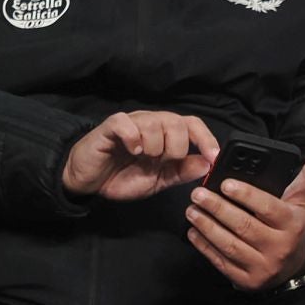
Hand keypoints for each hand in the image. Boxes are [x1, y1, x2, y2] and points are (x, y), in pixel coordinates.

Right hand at [63, 111, 218, 199]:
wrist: (90, 182)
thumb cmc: (122, 176)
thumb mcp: (159, 179)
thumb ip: (183, 172)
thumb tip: (208, 164)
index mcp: (165, 133)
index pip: (192, 125)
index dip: (206, 138)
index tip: (213, 156)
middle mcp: (151, 122)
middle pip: (177, 122)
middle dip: (176, 148)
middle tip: (162, 162)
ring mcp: (131, 123)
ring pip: (155, 123)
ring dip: (155, 147)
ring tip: (143, 158)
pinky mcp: (111, 126)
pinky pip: (127, 124)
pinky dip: (134, 139)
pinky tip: (132, 151)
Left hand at [186, 150, 304, 291]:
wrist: (290, 270)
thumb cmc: (290, 229)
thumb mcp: (300, 204)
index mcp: (291, 225)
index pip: (268, 208)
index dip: (246, 195)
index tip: (225, 183)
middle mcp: (278, 247)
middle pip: (244, 226)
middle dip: (218, 208)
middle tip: (198, 194)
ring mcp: (262, 266)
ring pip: (230, 245)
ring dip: (207, 226)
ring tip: (192, 210)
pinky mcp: (246, 280)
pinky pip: (221, 262)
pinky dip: (205, 246)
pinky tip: (194, 232)